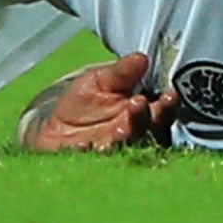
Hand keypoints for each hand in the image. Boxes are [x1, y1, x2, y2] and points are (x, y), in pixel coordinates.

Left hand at [20, 53, 177, 152]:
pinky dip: (87, 152)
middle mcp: (132, 137)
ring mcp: (113, 153)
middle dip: (143, 119)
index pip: (160, 112)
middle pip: (146, 132)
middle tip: (138, 104)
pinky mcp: (90, 165)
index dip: (166, 106)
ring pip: (124, 149)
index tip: (168, 95)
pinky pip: (91, 161)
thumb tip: (141, 58)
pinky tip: (82, 144)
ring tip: (119, 128)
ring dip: (123, 138)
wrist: (55, 130)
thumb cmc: (84, 104)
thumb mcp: (100, 80)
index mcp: (140, 115)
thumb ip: (121, 72)